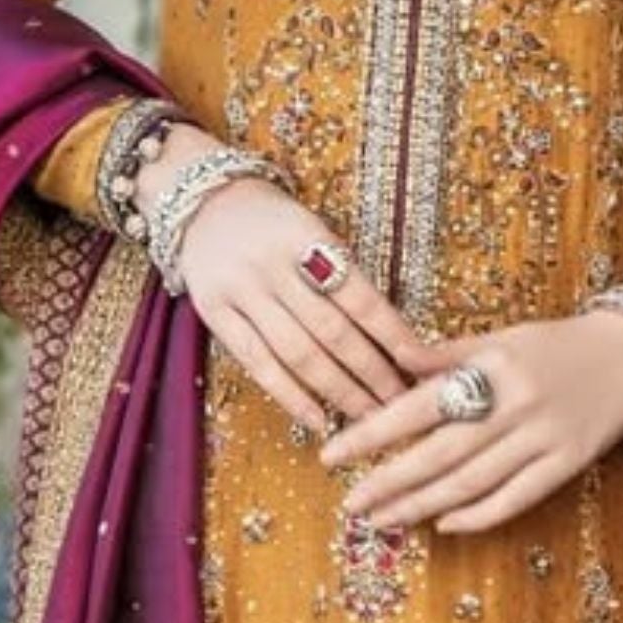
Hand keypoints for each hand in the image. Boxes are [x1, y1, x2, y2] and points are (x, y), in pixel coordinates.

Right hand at [155, 139, 444, 433]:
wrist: (202, 202)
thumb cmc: (273, 222)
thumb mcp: (313, 228)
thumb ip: (344, 273)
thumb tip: (393, 335)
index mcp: (306, 237)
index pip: (359, 295)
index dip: (392, 333)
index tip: (420, 364)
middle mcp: (271, 266)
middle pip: (332, 332)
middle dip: (372, 373)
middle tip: (402, 404)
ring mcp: (240, 292)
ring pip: (298, 354)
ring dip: (339, 392)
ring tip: (370, 418)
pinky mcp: (214, 314)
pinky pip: (258, 364)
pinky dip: (292, 396)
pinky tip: (320, 420)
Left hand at [319, 305, 622, 537]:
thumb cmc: (556, 346)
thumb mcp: (500, 339)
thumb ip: (447, 354)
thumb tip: (393, 358)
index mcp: (492, 367)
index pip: (419, 406)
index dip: (371, 434)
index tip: (332, 455)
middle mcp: (516, 404)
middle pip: (440, 454)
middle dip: (389, 483)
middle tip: (351, 504)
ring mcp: (544, 438)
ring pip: (472, 483)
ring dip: (422, 506)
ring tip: (384, 520)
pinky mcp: (568, 464)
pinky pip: (515, 498)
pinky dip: (476, 516)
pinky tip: (442, 524)